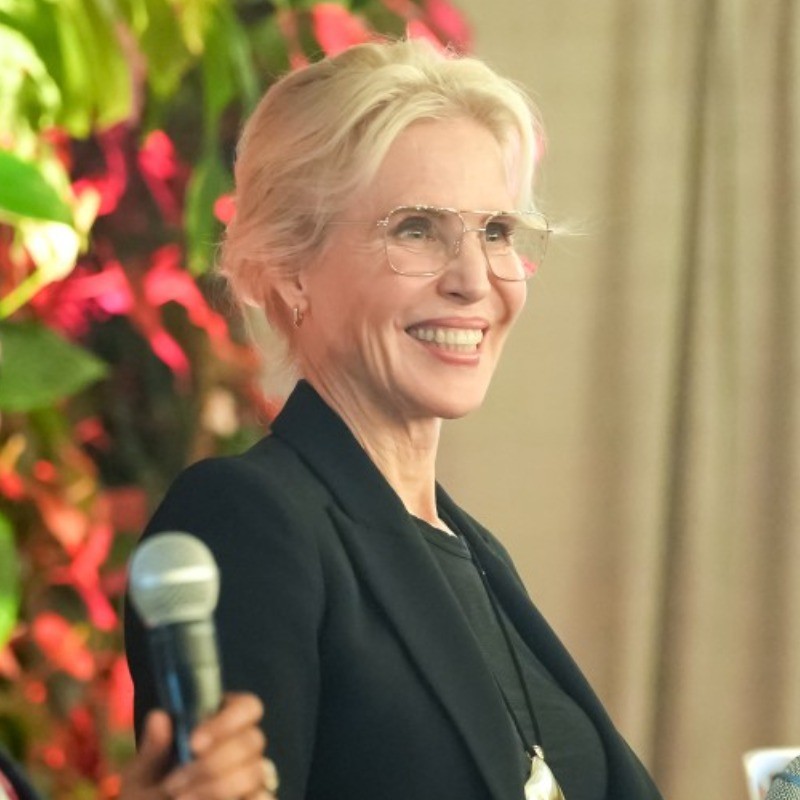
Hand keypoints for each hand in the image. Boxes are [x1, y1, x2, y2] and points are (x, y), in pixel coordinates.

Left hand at [120, 693, 277, 799]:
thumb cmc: (146, 796)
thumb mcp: (141, 776)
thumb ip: (152, 750)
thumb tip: (160, 717)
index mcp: (221, 722)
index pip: (247, 707)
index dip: (227, 721)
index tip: (193, 744)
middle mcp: (242, 745)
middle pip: (253, 740)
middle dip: (213, 763)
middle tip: (173, 784)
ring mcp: (251, 776)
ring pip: (256, 771)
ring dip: (219, 786)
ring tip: (182, 799)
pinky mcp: (254, 799)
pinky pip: (264, 797)